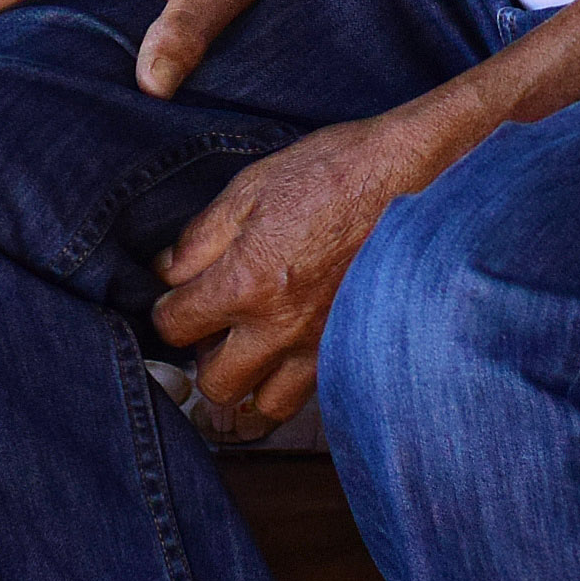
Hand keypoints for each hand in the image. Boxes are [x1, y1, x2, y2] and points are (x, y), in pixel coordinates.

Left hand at [151, 102, 476, 423]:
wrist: (413, 176)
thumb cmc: (334, 173)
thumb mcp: (250, 188)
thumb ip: (201, 238)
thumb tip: (168, 271)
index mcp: (245, 283)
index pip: (175, 327)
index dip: (166, 310)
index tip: (175, 297)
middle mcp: (282, 330)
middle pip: (216, 385)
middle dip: (204, 358)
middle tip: (213, 329)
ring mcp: (323, 347)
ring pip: (267, 407)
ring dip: (251, 384)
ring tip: (252, 350)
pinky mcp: (355, 350)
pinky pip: (314, 394)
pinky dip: (294, 381)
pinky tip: (294, 349)